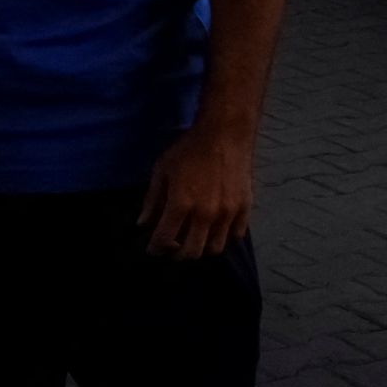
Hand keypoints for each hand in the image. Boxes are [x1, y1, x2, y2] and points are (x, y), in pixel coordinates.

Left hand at [140, 123, 255, 258]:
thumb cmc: (189, 149)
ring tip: (195, 238)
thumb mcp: (162, 170)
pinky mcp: (244, 208)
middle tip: (173, 246)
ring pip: (214, 248)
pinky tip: (216, 228)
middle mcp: (205, 215)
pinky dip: (224, 236)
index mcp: (181, 205)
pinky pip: (235, 235)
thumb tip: (143, 224)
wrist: (225, 132)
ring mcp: (227, 213)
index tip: (153, 248)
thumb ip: (152, 200)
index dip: (155, 248)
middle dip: (177, 254)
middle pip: (191, 253)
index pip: (164, 240)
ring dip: (202, 247)